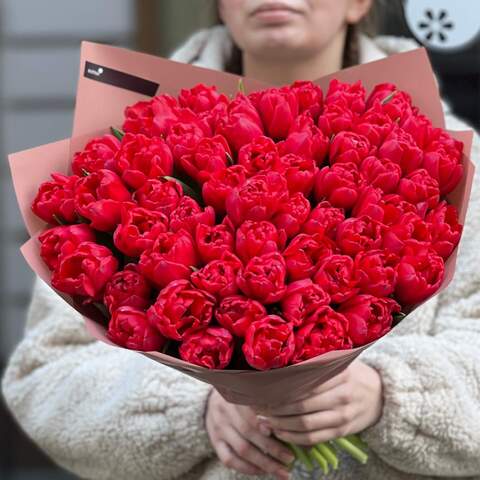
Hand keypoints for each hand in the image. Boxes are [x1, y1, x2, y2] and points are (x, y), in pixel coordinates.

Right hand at [205, 389, 294, 477]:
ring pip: (241, 449)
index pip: (254, 411)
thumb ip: (268, 406)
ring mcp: (218, 426)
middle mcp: (225, 410)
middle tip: (290, 458)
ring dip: (263, 463)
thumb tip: (293, 426)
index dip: (269, 423)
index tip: (286, 433)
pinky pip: (229, 459)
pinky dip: (247, 468)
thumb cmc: (242, 398)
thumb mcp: (252, 394)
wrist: (212, 399)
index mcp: (237, 395)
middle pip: (249, 432)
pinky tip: (262, 471)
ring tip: (281, 470)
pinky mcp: (215, 441)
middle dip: (272, 448)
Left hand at [256, 360, 382, 445]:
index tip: (261, 391)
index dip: (279, 390)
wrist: (381, 394)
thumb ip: (315, 364)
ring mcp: (342, 415)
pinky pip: (314, 438)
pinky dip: (294, 438)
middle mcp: (340, 395)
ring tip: (264, 421)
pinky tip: (280, 433)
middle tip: (258, 408)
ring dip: (281, 425)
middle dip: (275, 409)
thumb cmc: (352, 374)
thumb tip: (281, 365)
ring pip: (305, 424)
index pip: (302, 383)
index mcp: (338, 374)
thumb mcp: (338, 362)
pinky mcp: (342, 431)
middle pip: (300, 405)